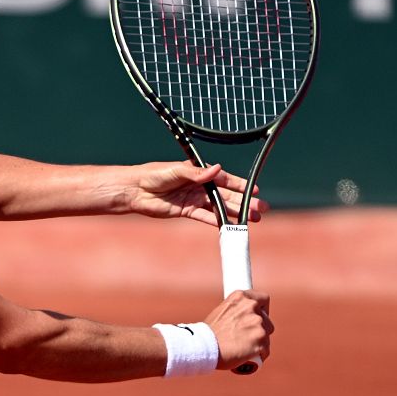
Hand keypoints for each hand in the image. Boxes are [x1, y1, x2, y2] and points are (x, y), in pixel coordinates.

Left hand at [128, 161, 268, 226]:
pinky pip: (206, 217)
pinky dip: (217, 222)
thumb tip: (217, 169)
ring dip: (235, 213)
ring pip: (219, 207)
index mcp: (199, 172)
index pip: (225, 179)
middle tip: (260, 209)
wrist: (135, 190)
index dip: (240, 185)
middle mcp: (199, 185)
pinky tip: (230, 227)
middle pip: (226, 195)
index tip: (255, 190)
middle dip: (244, 202)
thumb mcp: (176, 171)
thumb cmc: (154, 174)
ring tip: (252, 219)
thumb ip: (197, 173)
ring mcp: (194, 199)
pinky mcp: (186, 211)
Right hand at [204, 290, 271, 371]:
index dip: (263, 309)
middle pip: (267, 320)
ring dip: (259, 343)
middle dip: (260, 330)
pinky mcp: (261, 341)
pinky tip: (248, 358)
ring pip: (267, 336)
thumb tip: (242, 318)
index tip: (259, 317)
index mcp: (241, 297)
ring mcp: (258, 324)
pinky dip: (259, 355)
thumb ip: (236, 311)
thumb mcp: (220, 312)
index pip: (263, 299)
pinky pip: (266, 350)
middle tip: (247, 338)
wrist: (202, 347)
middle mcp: (251, 307)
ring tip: (244, 350)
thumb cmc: (208, 333)